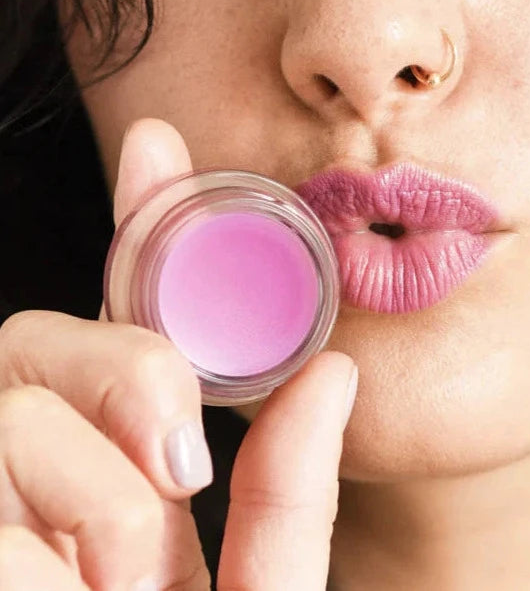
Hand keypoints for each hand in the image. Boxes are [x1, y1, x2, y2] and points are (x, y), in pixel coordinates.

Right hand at [0, 118, 356, 589]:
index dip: (144, 226)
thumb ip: (287, 504)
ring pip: (12, 411)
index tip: (161, 146)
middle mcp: (35, 470)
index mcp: (126, 478)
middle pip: (45, 340)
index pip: (129, 318)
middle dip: (118, 379)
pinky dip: (36, 556)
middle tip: (170, 473)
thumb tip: (332, 370)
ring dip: (86, 504)